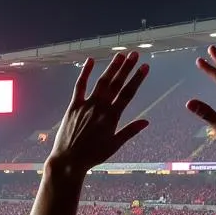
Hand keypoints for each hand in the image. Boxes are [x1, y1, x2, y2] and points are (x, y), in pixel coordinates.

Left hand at [46, 52, 149, 173]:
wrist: (69, 160)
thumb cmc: (92, 155)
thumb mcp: (114, 145)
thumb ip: (129, 131)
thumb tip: (146, 121)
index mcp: (112, 117)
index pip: (128, 94)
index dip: (137, 79)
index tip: (145, 67)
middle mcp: (100, 108)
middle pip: (116, 84)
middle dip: (126, 68)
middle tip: (134, 54)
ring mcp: (86, 106)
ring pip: (101, 82)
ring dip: (111, 68)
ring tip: (120, 55)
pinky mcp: (73, 106)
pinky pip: (79, 86)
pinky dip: (85, 73)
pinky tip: (91, 60)